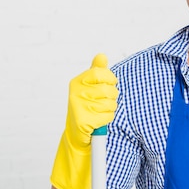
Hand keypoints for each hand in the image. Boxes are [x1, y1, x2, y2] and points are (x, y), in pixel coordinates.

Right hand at [50, 54, 117, 188]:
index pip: (101, 74)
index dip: (110, 79)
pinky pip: (107, 116)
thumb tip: (102, 56)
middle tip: (104, 101)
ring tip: (100, 112)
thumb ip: (97, 71)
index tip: (110, 83)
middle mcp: (76, 93)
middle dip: (112, 96)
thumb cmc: (86, 106)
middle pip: (109, 90)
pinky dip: (107, 119)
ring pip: (110, 104)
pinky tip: (98, 120)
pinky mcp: (84, 120)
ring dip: (110, 109)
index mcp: (78, 82)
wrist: (76, 132)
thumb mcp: (89, 86)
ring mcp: (79, 107)